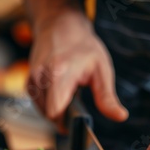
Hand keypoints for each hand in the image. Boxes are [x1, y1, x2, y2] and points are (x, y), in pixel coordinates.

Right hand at [27, 10, 127, 129]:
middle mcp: (42, 77)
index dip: (66, 124)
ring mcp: (32, 79)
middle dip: (64, 117)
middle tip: (78, 102)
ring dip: (57, 111)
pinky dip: (50, 104)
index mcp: (60, 74)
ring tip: (69, 93)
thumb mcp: (102, 70)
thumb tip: (121, 117)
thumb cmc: (84, 47)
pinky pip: (39, 105)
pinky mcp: (29, 82)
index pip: (55, 112)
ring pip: (43, 112)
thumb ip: (107, 98)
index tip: (79, 123)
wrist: (60, 26)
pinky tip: (60, 92)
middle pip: (49, 115)